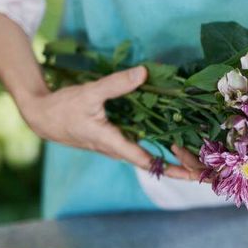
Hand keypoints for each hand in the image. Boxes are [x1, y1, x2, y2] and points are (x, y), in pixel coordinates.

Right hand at [17, 66, 203, 179]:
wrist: (41, 117)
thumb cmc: (62, 108)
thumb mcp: (89, 93)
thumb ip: (117, 84)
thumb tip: (144, 73)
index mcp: (112, 143)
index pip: (146, 160)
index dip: (170, 167)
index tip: (191, 174)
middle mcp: (117, 149)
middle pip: (153, 162)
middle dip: (179, 166)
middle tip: (206, 170)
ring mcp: (117, 145)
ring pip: (149, 155)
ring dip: (172, 157)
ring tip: (199, 158)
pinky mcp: (115, 139)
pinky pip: (142, 146)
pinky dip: (160, 145)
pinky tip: (176, 140)